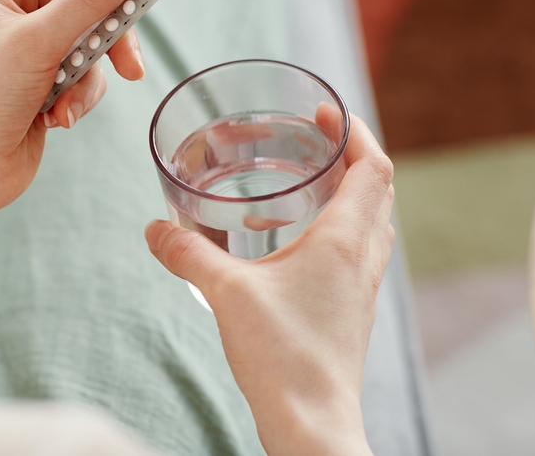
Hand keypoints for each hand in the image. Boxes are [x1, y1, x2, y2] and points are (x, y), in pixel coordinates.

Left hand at [0, 0, 155, 233]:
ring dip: (89, 77)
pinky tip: (58, 120)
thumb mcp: (39, 41)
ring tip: (69, 103)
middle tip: (131, 59)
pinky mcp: (43, 82)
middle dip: (108, 34)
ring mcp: (29, 48)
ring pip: (93, 42)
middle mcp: (12, 8)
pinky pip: (85, 76)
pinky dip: (79, 98)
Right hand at [144, 114, 394, 455]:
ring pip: (374, 222)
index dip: (355, 131)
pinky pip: (361, 252)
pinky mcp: (353, 311)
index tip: (325, 112)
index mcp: (345, 241)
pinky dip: (344, 229)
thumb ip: (188, 254)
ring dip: (353, 192)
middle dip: (353, 155)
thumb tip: (155, 229)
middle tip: (316, 139)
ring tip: (312, 182)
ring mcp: (363, 287)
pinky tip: (302, 243)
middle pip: (379, 189)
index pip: (373, 166)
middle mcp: (363, 258)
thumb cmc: (283, 357)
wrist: (312, 422)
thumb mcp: (226, 293)